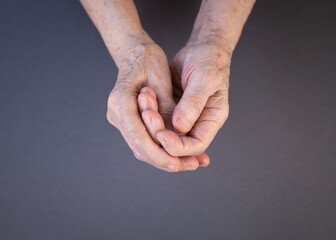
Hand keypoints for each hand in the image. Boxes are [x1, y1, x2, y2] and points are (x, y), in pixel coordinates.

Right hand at [106, 38, 206, 171]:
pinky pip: (144, 141)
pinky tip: (180, 154)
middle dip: (165, 160)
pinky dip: (162, 149)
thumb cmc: (147, 59)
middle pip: (139, 148)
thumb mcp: (161, 78)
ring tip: (190, 163)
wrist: (134, 53)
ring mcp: (120, 119)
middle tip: (191, 166)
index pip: (138, 137)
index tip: (178, 163)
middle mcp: (116, 114)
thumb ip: (167, 107)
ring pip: (141, 148)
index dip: (159, 154)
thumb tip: (178, 133)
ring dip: (165, 158)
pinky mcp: (128, 122)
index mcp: (120, 100)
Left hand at [154, 37, 230, 156]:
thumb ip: (193, 103)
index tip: (160, 135)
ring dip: (151, 125)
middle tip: (146, 115)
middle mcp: (198, 123)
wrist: (201, 48)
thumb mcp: (204, 78)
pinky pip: (158, 121)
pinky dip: (148, 115)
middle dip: (159, 136)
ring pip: (165, 134)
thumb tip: (179, 127)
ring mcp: (184, 118)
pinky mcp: (171, 110)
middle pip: (178, 145)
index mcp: (212, 118)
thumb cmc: (210, 60)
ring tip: (144, 103)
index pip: (196, 145)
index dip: (178, 147)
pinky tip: (142, 103)